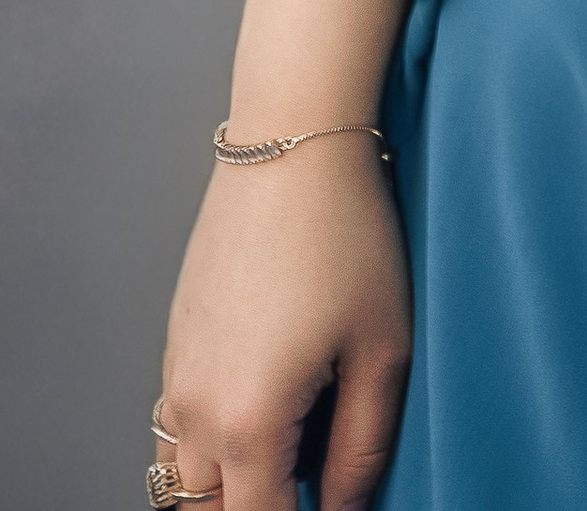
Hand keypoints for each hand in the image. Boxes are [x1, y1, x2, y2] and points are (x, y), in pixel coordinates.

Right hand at [159, 143, 410, 510]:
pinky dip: (216, 435)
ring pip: (187, 470)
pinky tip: (272, 398)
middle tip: (315, 474)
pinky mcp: (176, 339)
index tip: (334, 503)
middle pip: (211, 508)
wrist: (292, 141)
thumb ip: (363, 449)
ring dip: (231, 478)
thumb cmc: (346, 236)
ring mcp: (176, 372)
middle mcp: (195, 408)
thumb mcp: (382, 350)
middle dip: (259, 502)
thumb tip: (344, 506)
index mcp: (248, 422)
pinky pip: (181, 420)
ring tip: (296, 446)